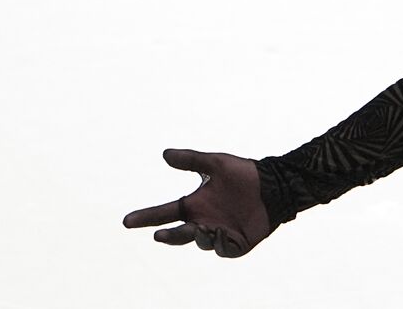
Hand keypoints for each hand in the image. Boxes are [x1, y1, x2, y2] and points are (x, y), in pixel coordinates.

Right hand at [123, 148, 272, 257]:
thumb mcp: (216, 164)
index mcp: (194, 205)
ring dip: (198, 236)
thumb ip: (191, 160)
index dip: (146, 218)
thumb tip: (165, 153)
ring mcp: (219, 234)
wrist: (275, 185)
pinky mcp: (236, 244)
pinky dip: (219, 244)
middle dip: (168, 236)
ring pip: (200, 242)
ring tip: (203, 228)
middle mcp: (202, 222)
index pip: (164, 214)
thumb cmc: (245, 174)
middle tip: (160, 234)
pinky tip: (221, 233)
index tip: (127, 221)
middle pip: (178, 234)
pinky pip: (222, 249)